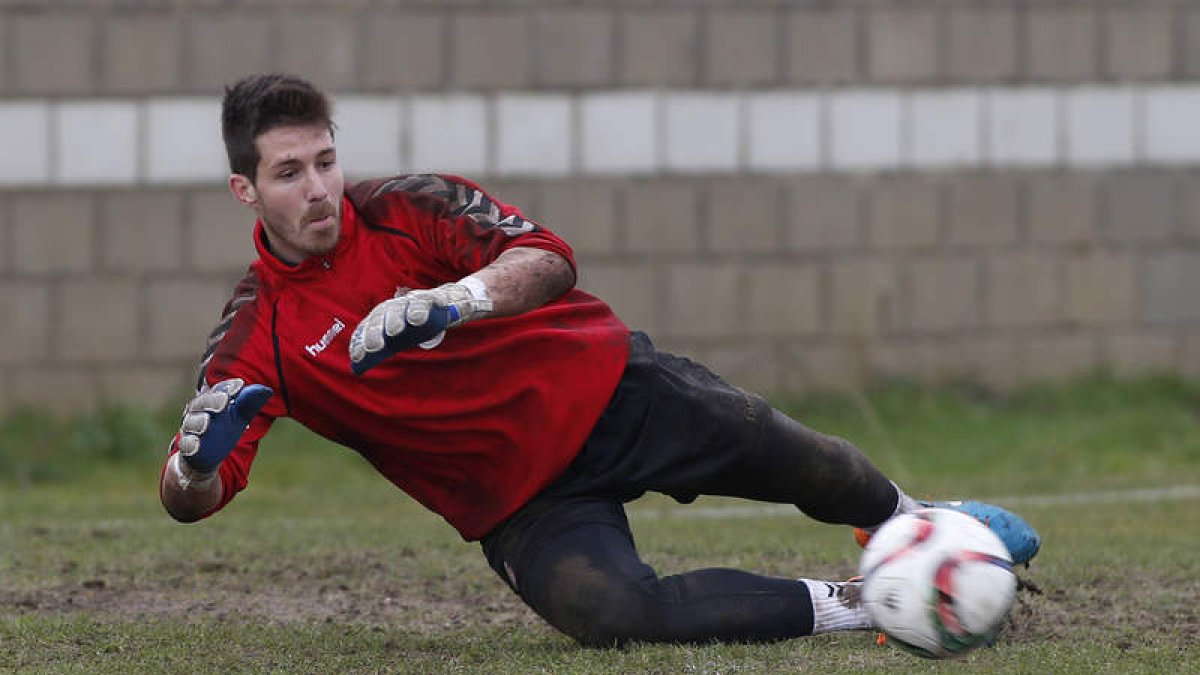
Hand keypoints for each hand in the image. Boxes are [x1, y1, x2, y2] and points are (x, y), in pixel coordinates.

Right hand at [177, 378, 272, 473]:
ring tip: (207, 423)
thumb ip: (249, 403)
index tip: (240, 385)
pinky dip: (190, 444)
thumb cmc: (223, 430)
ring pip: (191, 422)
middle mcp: (198, 412)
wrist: (206, 457)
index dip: (228, 387)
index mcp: (212, 401)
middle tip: (224, 400)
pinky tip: (195, 446)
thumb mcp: (239, 417)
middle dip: (212, 400)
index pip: (218, 390)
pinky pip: (186, 444)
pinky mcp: (186, 447)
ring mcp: (190, 429)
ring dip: (199, 422)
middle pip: (202, 403)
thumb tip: (267, 390)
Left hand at [349, 282, 491, 373]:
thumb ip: (392, 346)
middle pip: (382, 314)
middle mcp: (398, 305)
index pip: (370, 324)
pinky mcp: (435, 298)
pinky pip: (429, 300)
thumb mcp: (406, 337)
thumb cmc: (424, 324)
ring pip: (404, 305)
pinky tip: (422, 317)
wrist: (452, 304)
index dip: (362, 340)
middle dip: (377, 330)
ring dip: (400, 316)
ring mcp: (415, 300)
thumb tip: (363, 366)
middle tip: (375, 348)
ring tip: (398, 330)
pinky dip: (427, 306)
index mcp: (387, 314)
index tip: (357, 357)